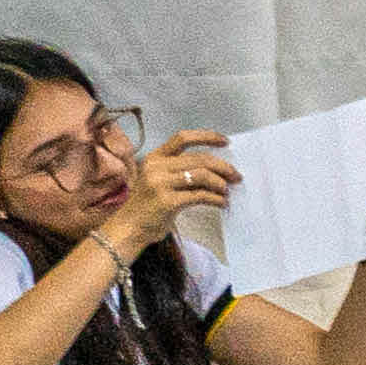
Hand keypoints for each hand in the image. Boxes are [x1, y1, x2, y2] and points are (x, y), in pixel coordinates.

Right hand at [115, 134, 238, 251]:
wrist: (129, 228)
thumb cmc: (149, 205)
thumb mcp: (160, 180)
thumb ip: (181, 171)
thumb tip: (219, 170)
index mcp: (155, 158)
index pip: (183, 138)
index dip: (207, 136)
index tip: (225, 141)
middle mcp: (156, 167)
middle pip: (199, 159)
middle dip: (223, 167)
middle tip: (236, 176)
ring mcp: (160, 183)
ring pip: (202, 175)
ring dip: (220, 183)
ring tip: (227, 191)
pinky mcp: (167, 201)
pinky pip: (200, 196)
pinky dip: (216, 199)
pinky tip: (222, 203)